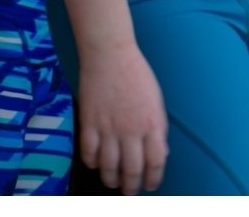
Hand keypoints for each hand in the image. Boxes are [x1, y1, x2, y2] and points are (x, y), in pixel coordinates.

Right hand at [75, 41, 168, 194]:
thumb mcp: (157, 101)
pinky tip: (96, 164)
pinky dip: (92, 163)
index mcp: (152, 123)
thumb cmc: (138, 76)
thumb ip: (158, 127)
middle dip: (132, 186)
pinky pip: (89, 154)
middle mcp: (131, 130)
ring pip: (108, 167)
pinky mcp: (88, 125)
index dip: (154, 178)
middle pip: (132, 169)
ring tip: (114, 183)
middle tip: (131, 193)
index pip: (156, 161)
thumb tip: (161, 152)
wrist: (110, 56)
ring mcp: (108, 129)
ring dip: (111, 180)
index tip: (152, 185)